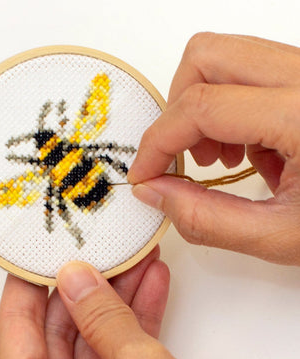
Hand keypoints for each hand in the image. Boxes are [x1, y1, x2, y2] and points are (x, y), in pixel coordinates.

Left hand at [0, 253, 270, 358]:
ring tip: (131, 267)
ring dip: (110, 309)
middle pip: (52, 338)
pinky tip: (145, 298)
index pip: (13, 327)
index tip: (35, 252)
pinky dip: (123, 337)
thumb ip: (100, 313)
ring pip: (84, 350)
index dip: (26, 283)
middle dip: (83, 292)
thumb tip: (77, 279)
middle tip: (95, 256)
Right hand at [128, 33, 299, 265]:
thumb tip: (154, 194)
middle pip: (207, 55)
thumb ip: (205, 218)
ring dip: (203, 109)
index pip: (200, 107)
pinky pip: (251, 73)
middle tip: (183, 159)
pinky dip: (231, 110)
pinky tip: (253, 153)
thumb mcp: (281, 236)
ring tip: (222, 160)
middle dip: (176, 110)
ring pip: (227, 57)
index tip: (145, 175)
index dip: (157, 143)